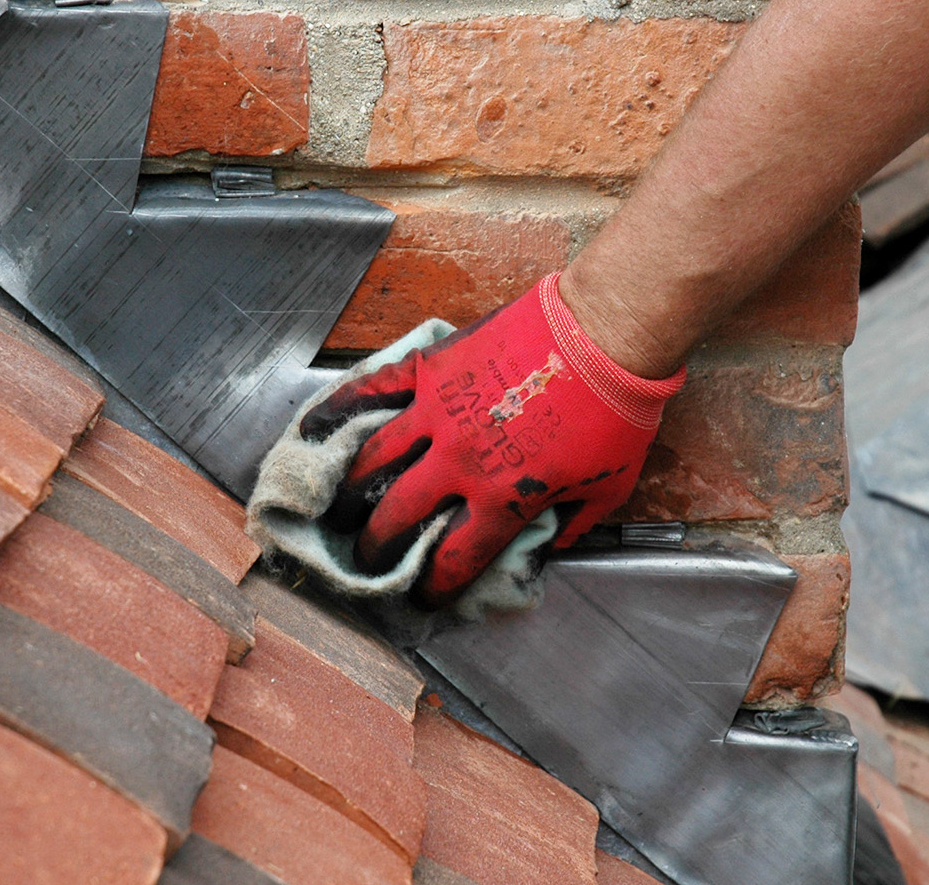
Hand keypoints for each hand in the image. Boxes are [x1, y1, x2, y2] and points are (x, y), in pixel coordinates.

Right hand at [302, 274, 684, 608]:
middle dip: (375, 548)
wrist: (605, 331)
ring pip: (372, 460)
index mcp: (503, 498)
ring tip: (336, 507)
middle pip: (398, 516)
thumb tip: (549, 547)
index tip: (423, 597)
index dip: (435, 587)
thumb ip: (572, 524)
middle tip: (364, 558)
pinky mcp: (431, 369)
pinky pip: (372, 390)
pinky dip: (338, 409)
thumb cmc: (615, 409)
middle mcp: (459, 463)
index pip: (455, 558)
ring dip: (348, 490)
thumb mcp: (609, 487)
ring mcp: (438, 413)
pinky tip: (312, 427)